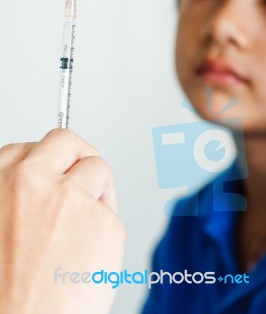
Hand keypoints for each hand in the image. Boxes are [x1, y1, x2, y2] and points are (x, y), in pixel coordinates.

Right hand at [0, 129, 125, 313]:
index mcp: (0, 182)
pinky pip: (112, 211)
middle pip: (68, 142)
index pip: (30, 147)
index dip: (46, 159)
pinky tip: (89, 256)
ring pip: (99, 169)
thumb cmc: (6, 291)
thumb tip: (40, 177)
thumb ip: (15, 196)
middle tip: (84, 169)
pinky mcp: (105, 223)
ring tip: (85, 227)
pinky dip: (105, 227)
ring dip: (96, 189)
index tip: (55, 164)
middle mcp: (34, 182)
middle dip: (78, 153)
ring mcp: (72, 199)